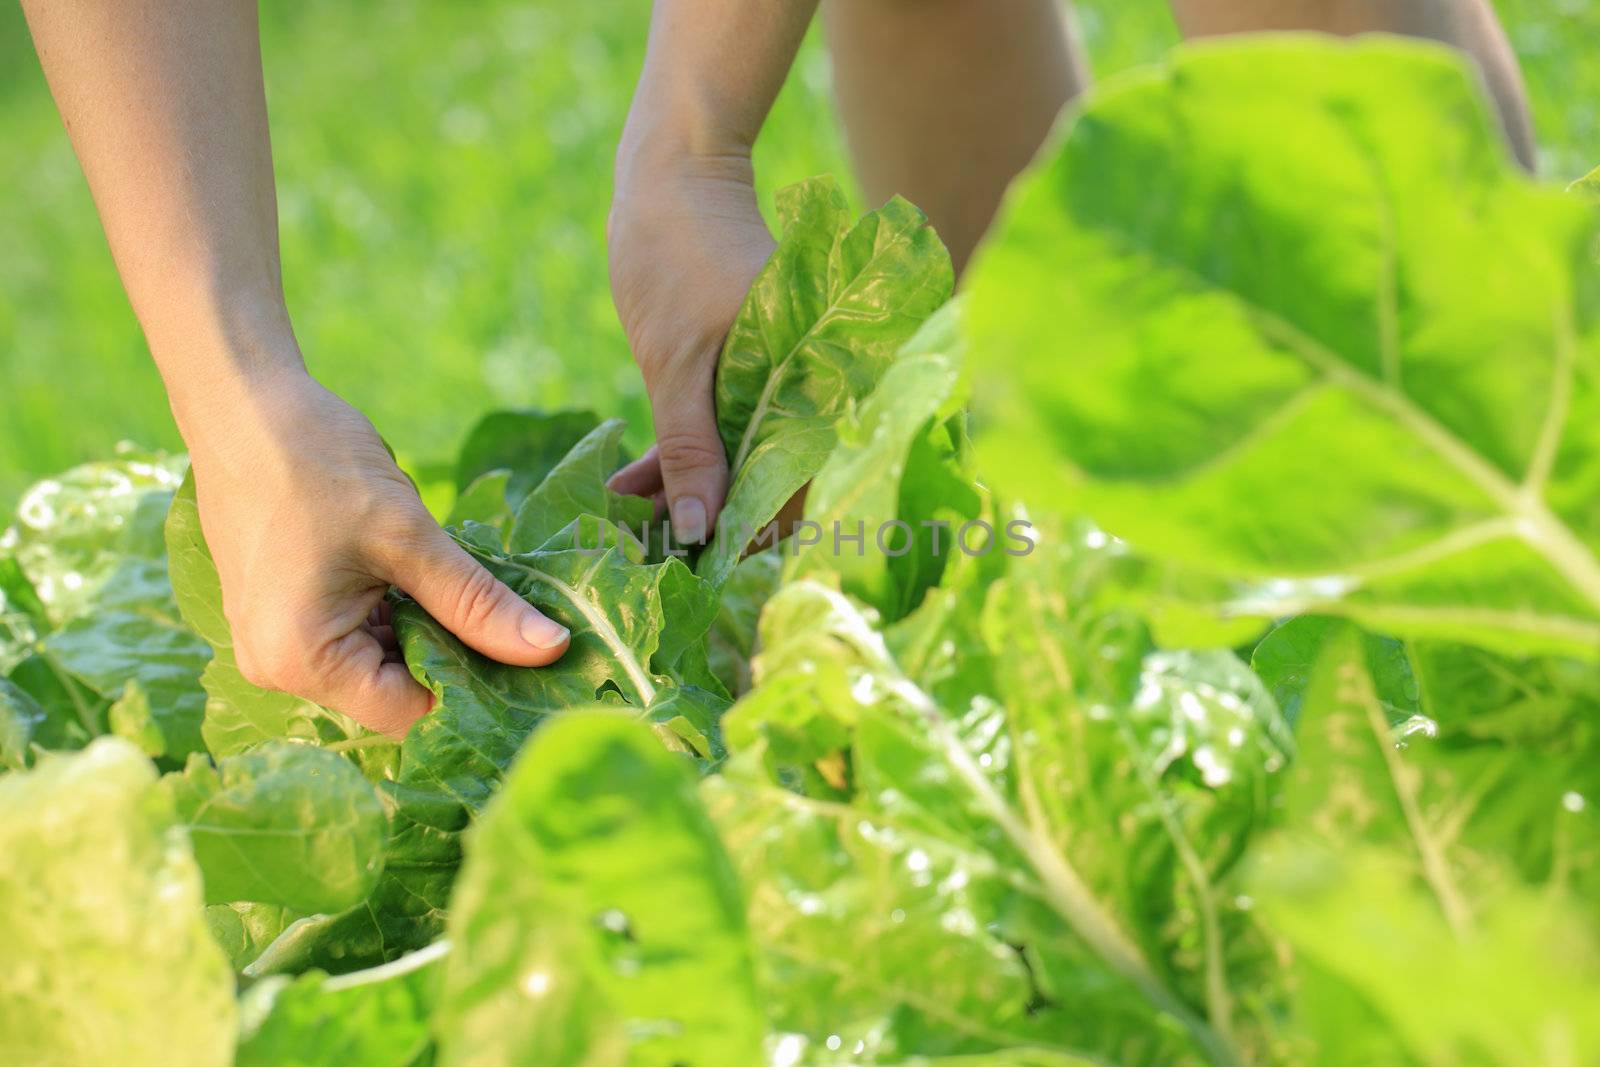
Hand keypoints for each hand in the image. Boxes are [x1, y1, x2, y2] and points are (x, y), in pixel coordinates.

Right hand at [184, 368, 570, 736]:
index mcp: (299, 660)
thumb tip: (553, 650)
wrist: (241, 404)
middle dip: (450, 657)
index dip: (470, 686)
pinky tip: (419, 577)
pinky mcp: (281, 616)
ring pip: (378, 665)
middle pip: (392, 693)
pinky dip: (394, 615)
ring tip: (460, 586)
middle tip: (506, 615)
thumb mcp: (410, 538)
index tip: (523, 654)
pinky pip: (354, 637)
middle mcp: (276, 668)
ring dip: (424, 631)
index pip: (409, 711)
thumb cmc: (316, 462)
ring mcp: (273, 643)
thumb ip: (479, 604)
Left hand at [606, 152, 773, 541]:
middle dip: (709, 522)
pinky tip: (630, 490)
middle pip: (767, 483)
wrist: (674, 175)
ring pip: (735, 462)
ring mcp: (773, 385)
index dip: (751, 534)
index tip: (695, 569)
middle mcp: (805, 393)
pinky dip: (677, 461)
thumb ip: (691, 447)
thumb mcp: (678, 361)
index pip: (798, 489)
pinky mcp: (742, 377)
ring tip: (625, 526)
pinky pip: (717, 433)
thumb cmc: (680, 254)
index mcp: (815, 388)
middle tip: (645, 555)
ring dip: (684, 496)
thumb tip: (700, 531)